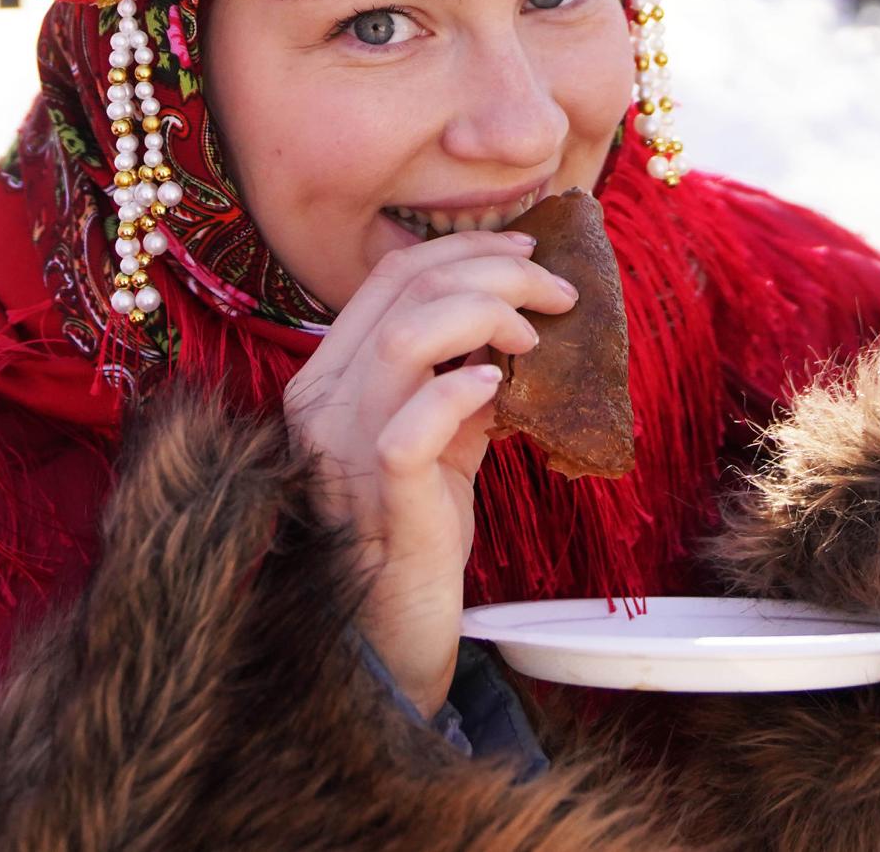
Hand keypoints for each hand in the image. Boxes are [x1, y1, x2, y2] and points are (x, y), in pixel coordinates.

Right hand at [282, 230, 575, 717]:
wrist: (388, 629)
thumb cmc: (417, 529)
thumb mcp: (439, 436)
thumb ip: (458, 377)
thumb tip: (517, 322)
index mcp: (329, 375)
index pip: (389, 274)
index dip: (465, 249)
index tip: (528, 253)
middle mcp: (321, 401)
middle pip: (403, 289)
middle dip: (495, 271)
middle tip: (557, 290)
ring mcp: (344, 447)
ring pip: (403, 338)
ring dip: (485, 315)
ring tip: (535, 336)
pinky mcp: (382, 496)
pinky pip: (410, 427)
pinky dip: (460, 390)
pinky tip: (499, 387)